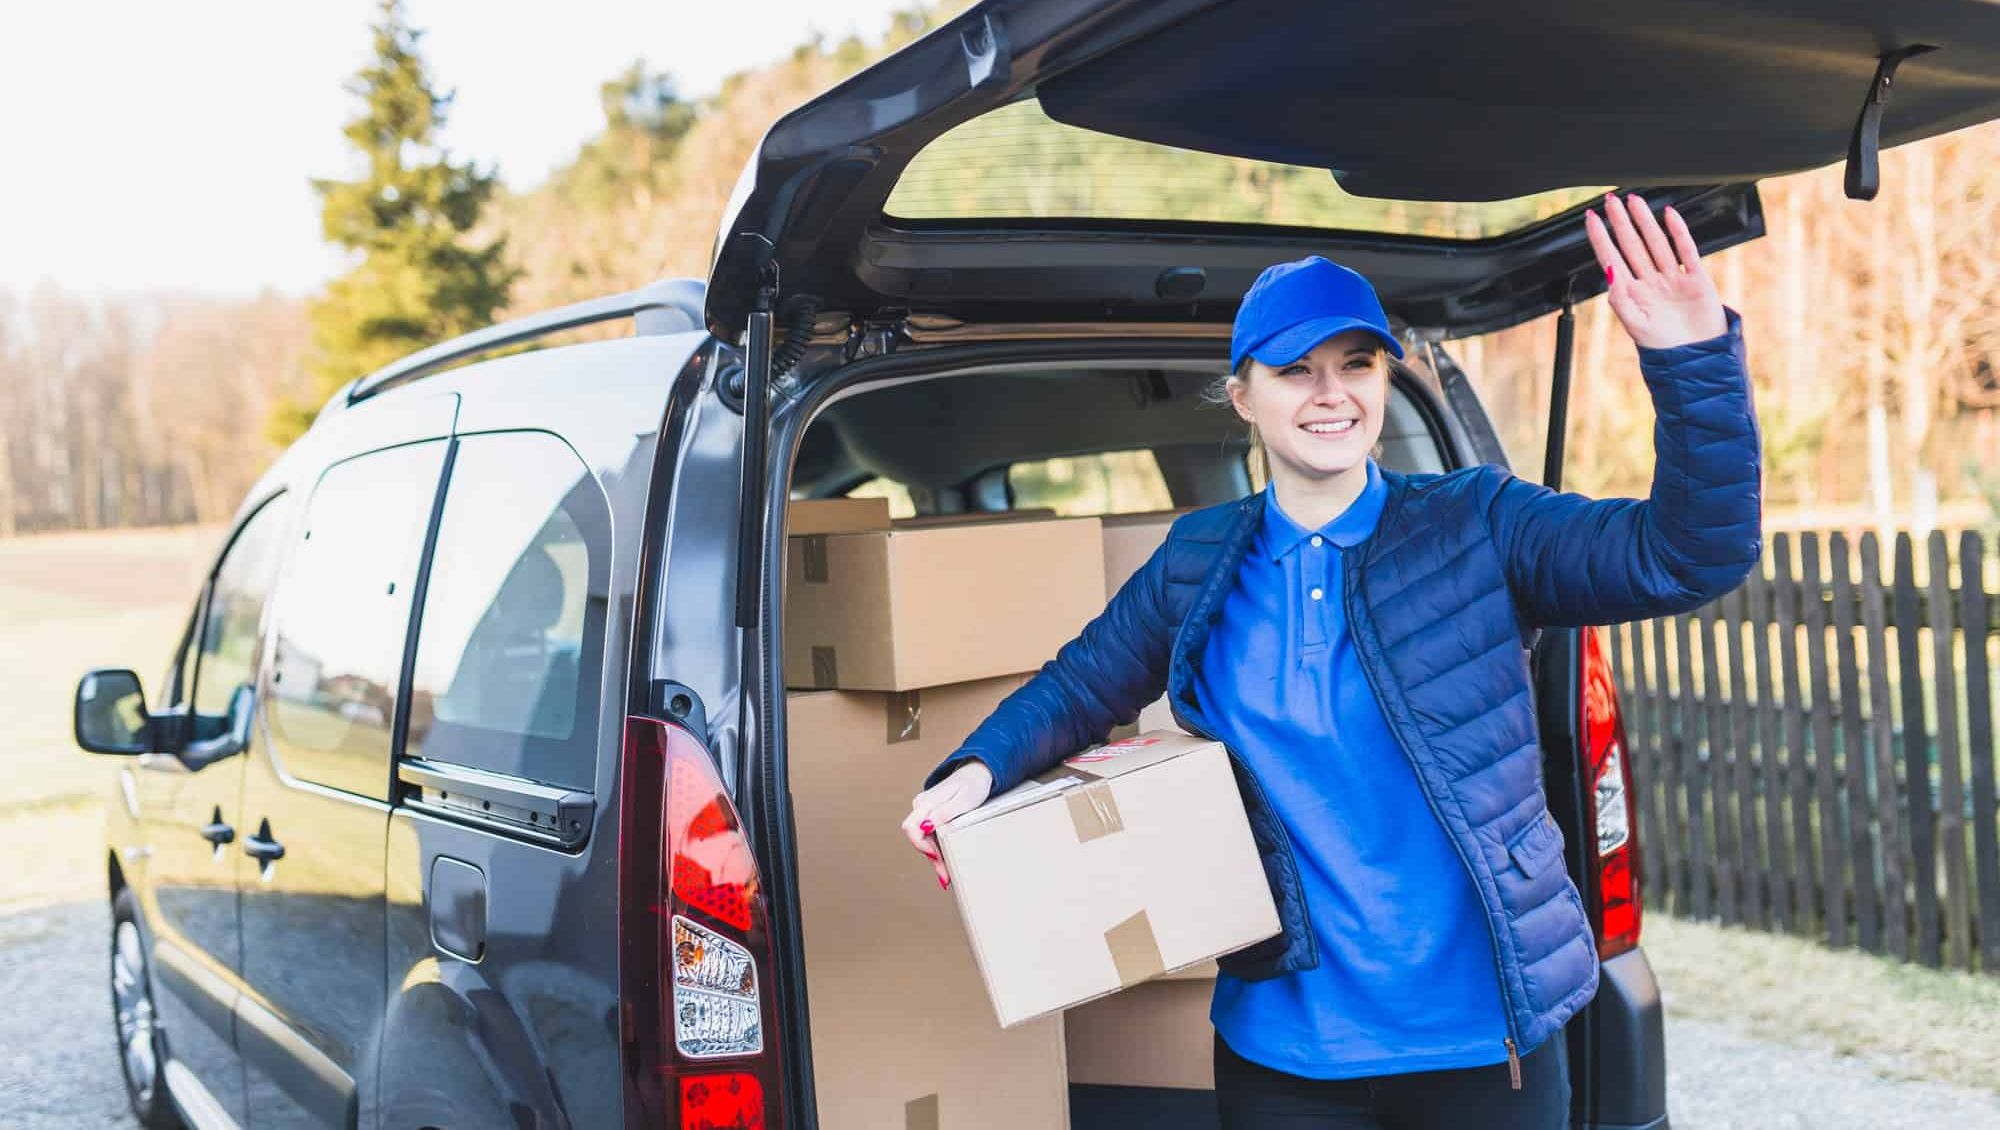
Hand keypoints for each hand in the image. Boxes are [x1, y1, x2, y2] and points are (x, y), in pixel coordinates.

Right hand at [901, 760, 993, 888]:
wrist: (978, 773)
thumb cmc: (973, 784)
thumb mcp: (963, 800)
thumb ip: (943, 813)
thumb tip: (925, 825)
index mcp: (927, 802)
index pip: (911, 828)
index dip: (921, 846)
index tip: (935, 857)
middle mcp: (922, 806)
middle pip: (917, 837)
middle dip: (930, 857)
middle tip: (944, 875)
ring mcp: (925, 810)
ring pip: (923, 839)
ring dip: (933, 857)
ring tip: (946, 874)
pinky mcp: (931, 815)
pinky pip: (929, 835)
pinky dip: (937, 849)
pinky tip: (944, 861)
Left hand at [1584, 193, 1727, 349]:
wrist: (1697, 361)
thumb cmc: (1663, 349)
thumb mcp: (1635, 325)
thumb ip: (1620, 298)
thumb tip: (1608, 270)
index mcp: (1633, 293)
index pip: (1612, 258)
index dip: (1600, 238)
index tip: (1589, 218)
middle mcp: (1651, 282)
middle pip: (1633, 245)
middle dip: (1620, 222)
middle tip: (1610, 200)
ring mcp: (1673, 279)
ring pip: (1656, 243)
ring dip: (1645, 222)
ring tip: (1633, 201)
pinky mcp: (1696, 280)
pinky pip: (1686, 251)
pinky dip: (1678, 233)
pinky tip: (1669, 215)